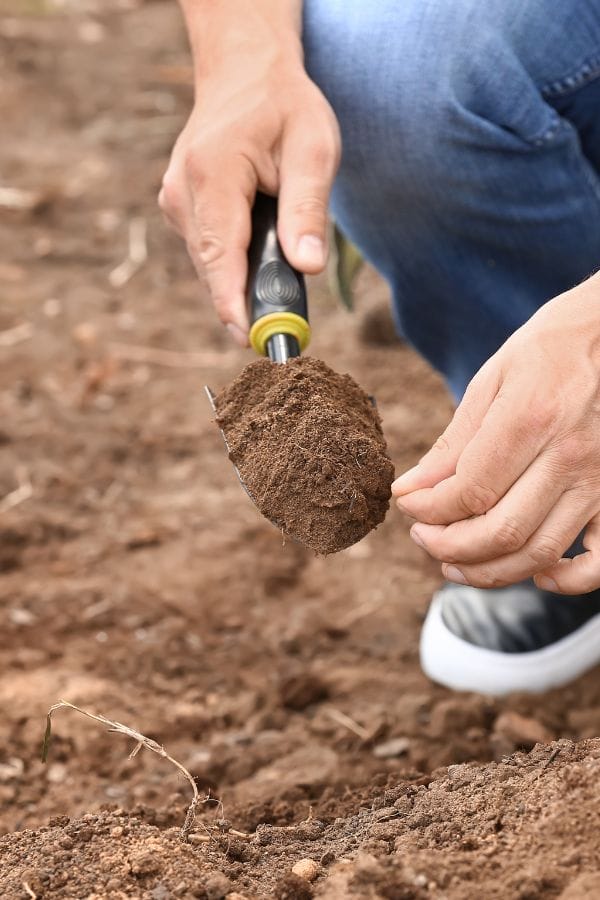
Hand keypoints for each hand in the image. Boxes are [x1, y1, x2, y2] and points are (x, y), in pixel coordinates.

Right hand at [159, 39, 339, 344]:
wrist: (243, 72)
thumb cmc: (283, 107)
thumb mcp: (314, 148)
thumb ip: (308, 208)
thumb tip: (308, 268)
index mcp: (213, 173)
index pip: (220, 252)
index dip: (233, 301)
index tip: (246, 339)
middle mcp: (182, 190)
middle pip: (212, 266)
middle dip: (245, 301)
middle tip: (283, 332)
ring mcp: (174, 200)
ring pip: (208, 263)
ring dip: (241, 281)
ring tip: (279, 285)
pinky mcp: (179, 209)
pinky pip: (207, 251)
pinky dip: (233, 264)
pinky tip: (259, 254)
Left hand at [392, 274, 599, 594]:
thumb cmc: (545, 353)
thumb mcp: (489, 382)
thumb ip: (451, 444)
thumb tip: (409, 491)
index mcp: (530, 420)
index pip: (468, 491)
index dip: (427, 510)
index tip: (407, 505)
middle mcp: (569, 456)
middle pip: (501, 531)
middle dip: (448, 546)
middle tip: (423, 538)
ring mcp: (599, 481)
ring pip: (539, 553)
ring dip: (488, 571)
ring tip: (453, 562)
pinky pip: (599, 562)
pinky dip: (566, 581)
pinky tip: (534, 574)